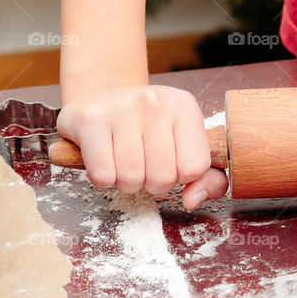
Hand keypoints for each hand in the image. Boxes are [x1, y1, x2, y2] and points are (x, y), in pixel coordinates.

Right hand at [56, 85, 227, 209]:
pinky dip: (104, 179)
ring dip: (126, 182)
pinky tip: (105, 159)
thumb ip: (207, 179)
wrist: (99, 96)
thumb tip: (191, 201)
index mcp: (184, 107)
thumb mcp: (184, 145)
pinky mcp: (89, 119)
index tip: (170, 163)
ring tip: (123, 161)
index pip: (195, 168)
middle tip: (143, 164)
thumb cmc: (147, 129)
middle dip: (152, 183)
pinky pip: (103, 175)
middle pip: (163, 178)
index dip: (181, 177)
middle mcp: (155, 102)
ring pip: (132, 179)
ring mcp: (121, 108)